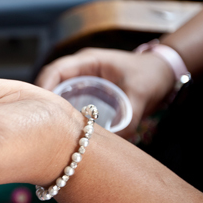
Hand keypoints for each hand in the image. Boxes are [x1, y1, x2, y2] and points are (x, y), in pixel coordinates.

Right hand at [35, 48, 173, 135]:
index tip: (39, 107)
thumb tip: (115, 141)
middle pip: (50, 83)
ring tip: (47, 130)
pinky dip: (63, 116)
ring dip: (51, 110)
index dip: (43, 86)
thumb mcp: (141, 94)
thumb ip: (129, 116)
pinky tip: (63, 132)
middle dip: (42, 102)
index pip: (56, 70)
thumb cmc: (151, 74)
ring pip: (56, 94)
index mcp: (89, 60)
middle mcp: (80, 69)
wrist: (163, 73)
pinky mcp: (85, 93)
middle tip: (38, 124)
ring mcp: (81, 81)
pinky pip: (67, 103)